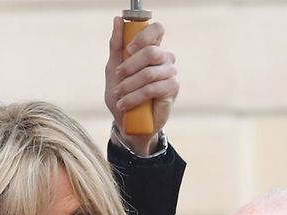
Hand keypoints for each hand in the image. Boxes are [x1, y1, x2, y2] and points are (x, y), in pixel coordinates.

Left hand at [105, 16, 178, 154]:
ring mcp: (171, 73)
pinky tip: (125, 103)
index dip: (143, 37)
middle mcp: (165, 58)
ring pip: (149, 73)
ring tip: (119, 95)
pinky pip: (153, 88)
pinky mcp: (172, 90)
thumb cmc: (123, 94)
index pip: (157, 29)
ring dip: (129, 85)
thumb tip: (117, 20)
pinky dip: (134, 96)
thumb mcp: (113, 69)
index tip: (128, 50)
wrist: (128, 123)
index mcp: (153, 49)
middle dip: (130, 66)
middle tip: (118, 77)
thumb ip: (116, 46)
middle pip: (151, 52)